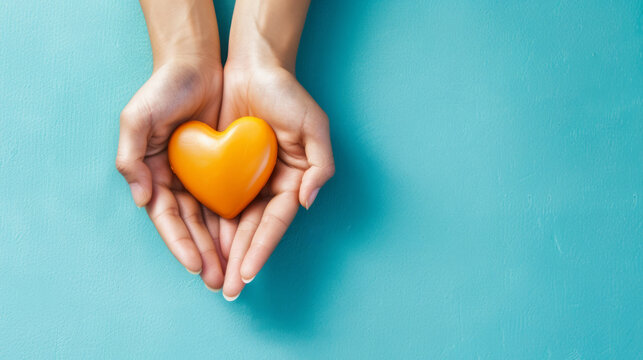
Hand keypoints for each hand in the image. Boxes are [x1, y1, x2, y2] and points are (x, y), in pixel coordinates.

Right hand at [116, 58, 225, 289]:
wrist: (196, 64)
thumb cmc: (163, 89)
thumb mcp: (137, 118)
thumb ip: (130, 157)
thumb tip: (142, 199)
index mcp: (153, 174)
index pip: (167, 219)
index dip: (180, 243)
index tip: (197, 266)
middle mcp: (175, 180)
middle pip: (191, 226)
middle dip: (204, 255)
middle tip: (220, 282)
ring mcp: (199, 176)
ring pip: (211, 219)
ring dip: (220, 247)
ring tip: (234, 272)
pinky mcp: (222, 167)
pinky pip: (229, 199)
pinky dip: (235, 221)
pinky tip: (245, 241)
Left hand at [218, 63, 334, 299]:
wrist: (252, 66)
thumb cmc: (286, 94)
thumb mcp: (314, 125)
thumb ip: (320, 164)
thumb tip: (307, 202)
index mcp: (291, 181)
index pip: (276, 222)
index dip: (262, 248)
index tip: (248, 273)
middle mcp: (267, 186)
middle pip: (252, 230)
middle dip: (240, 261)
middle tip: (227, 290)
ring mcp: (243, 180)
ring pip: (230, 223)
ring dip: (222, 252)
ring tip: (211, 279)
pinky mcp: (220, 170)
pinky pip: (212, 202)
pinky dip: (206, 224)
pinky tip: (198, 246)